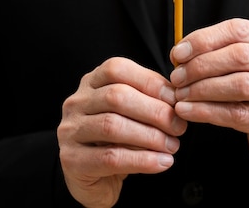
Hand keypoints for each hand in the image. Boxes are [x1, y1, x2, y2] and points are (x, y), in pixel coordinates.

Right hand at [57, 57, 187, 207]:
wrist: (95, 179)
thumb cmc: (118, 141)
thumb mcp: (132, 114)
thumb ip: (148, 100)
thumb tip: (177, 99)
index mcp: (91, 83)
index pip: (117, 69)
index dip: (150, 82)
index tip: (176, 100)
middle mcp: (76, 102)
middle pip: (116, 96)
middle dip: (154, 111)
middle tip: (178, 127)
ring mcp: (70, 130)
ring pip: (112, 126)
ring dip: (150, 136)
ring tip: (172, 146)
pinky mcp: (72, 160)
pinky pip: (110, 158)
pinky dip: (142, 160)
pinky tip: (162, 162)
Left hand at [170, 18, 248, 169]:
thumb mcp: (248, 67)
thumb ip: (221, 54)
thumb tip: (180, 53)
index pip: (239, 30)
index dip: (205, 39)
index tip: (178, 53)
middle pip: (240, 56)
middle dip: (201, 65)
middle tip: (177, 77)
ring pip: (240, 85)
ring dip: (202, 89)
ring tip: (180, 94)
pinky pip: (237, 114)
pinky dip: (206, 111)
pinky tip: (187, 111)